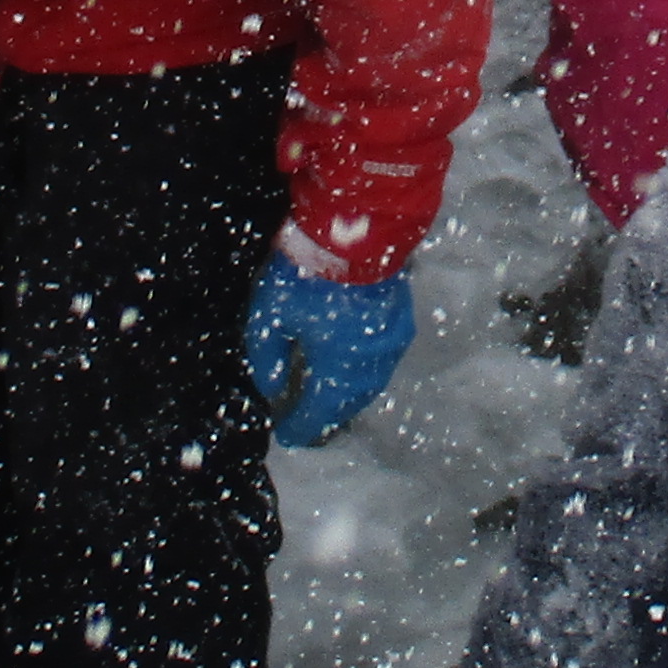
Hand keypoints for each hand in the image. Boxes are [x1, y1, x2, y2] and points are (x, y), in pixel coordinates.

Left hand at [243, 247, 410, 447]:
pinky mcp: (401, 321)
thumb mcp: (270, 315)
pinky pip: (382, 361)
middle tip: (308, 420)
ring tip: (329, 399)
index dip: (300, 426)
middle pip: (348, 403)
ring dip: (348, 397)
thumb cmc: (306, 274)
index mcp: (337, 368)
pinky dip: (364, 373)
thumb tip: (271, 386)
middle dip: (326, 415)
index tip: (286, 435)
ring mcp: (390, 344)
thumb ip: (267, 357)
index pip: (318, 412)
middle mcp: (369, 364)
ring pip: (369, 385)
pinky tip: (353, 367)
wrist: (356, 231)